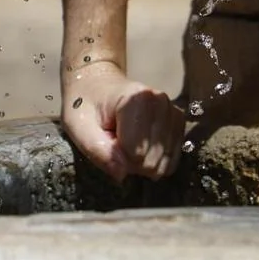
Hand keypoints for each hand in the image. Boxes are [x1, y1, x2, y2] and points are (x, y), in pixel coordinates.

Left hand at [60, 61, 184, 181]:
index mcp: (137, 99)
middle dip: (130, 163)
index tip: (106, 141)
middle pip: (151, 162)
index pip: (135, 154)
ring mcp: (173, 111)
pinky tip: (140, 145)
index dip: (117, 158)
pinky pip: (171, 161)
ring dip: (142, 162)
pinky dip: (154, 160)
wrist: (97, 85)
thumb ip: (99, 152)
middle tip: (115, 143)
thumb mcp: (80, 129)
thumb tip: (122, 174)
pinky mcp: (178, 122)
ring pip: (163, 164)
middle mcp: (161, 102)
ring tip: (127, 142)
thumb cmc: (85, 106)